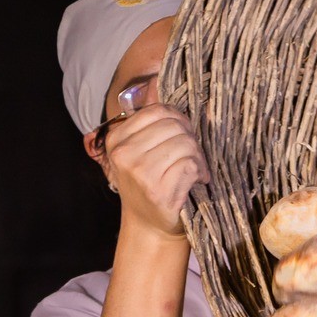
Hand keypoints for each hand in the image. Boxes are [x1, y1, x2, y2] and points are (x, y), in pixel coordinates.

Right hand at [101, 104, 208, 236]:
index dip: (179, 120)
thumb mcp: (141, 151)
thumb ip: (151, 125)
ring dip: (197, 157)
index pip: (158, 111)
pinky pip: (190, 165)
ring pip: (185, 144)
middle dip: (191, 139)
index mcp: (117, 139)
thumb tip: (166, 90)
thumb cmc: (150, 184)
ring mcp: (140, 173)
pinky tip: (196, 180)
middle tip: (192, 156)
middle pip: (175, 126)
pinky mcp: (158, 191)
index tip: (183, 135)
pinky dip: (200, 171)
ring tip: (194, 169)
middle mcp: (124, 154)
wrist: (149, 226)